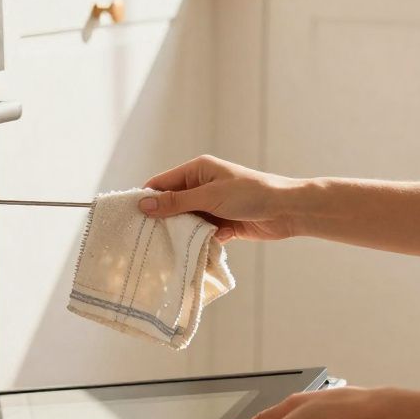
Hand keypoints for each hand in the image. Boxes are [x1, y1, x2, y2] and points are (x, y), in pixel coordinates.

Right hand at [139, 155, 299, 241]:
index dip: (147, 199)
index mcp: (197, 170)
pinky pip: (202, 234)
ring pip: (187, 222)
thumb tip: (144, 204)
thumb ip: (176, 202)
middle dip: (164, 220)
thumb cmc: (250, 194)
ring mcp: (212, 206)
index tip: (133, 218)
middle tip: (149, 238)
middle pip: (172, 204)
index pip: (162, 183)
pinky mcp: (222, 224)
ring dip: (184, 233)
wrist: (287, 211)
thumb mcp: (209, 196)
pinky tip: (201, 248)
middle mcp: (202, 186)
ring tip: (173, 247)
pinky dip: (201, 241)